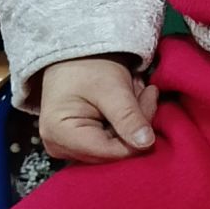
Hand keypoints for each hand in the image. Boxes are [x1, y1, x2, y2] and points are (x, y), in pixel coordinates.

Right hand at [37, 55, 158, 161]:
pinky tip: (125, 104)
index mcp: (60, 134)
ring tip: (133, 92)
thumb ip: (128, 116)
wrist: (72, 56)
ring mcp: (67, 149)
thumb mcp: (111, 88)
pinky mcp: (77, 146)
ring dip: (131, 122)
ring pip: (115, 148)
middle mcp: (59, 147)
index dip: (138, 133)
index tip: (150, 97)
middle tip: (146, 92)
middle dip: (135, 124)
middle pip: (114, 151)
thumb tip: (147, 143)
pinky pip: (110, 144)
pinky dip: (123, 125)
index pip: (111, 152)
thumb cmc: (86, 66)